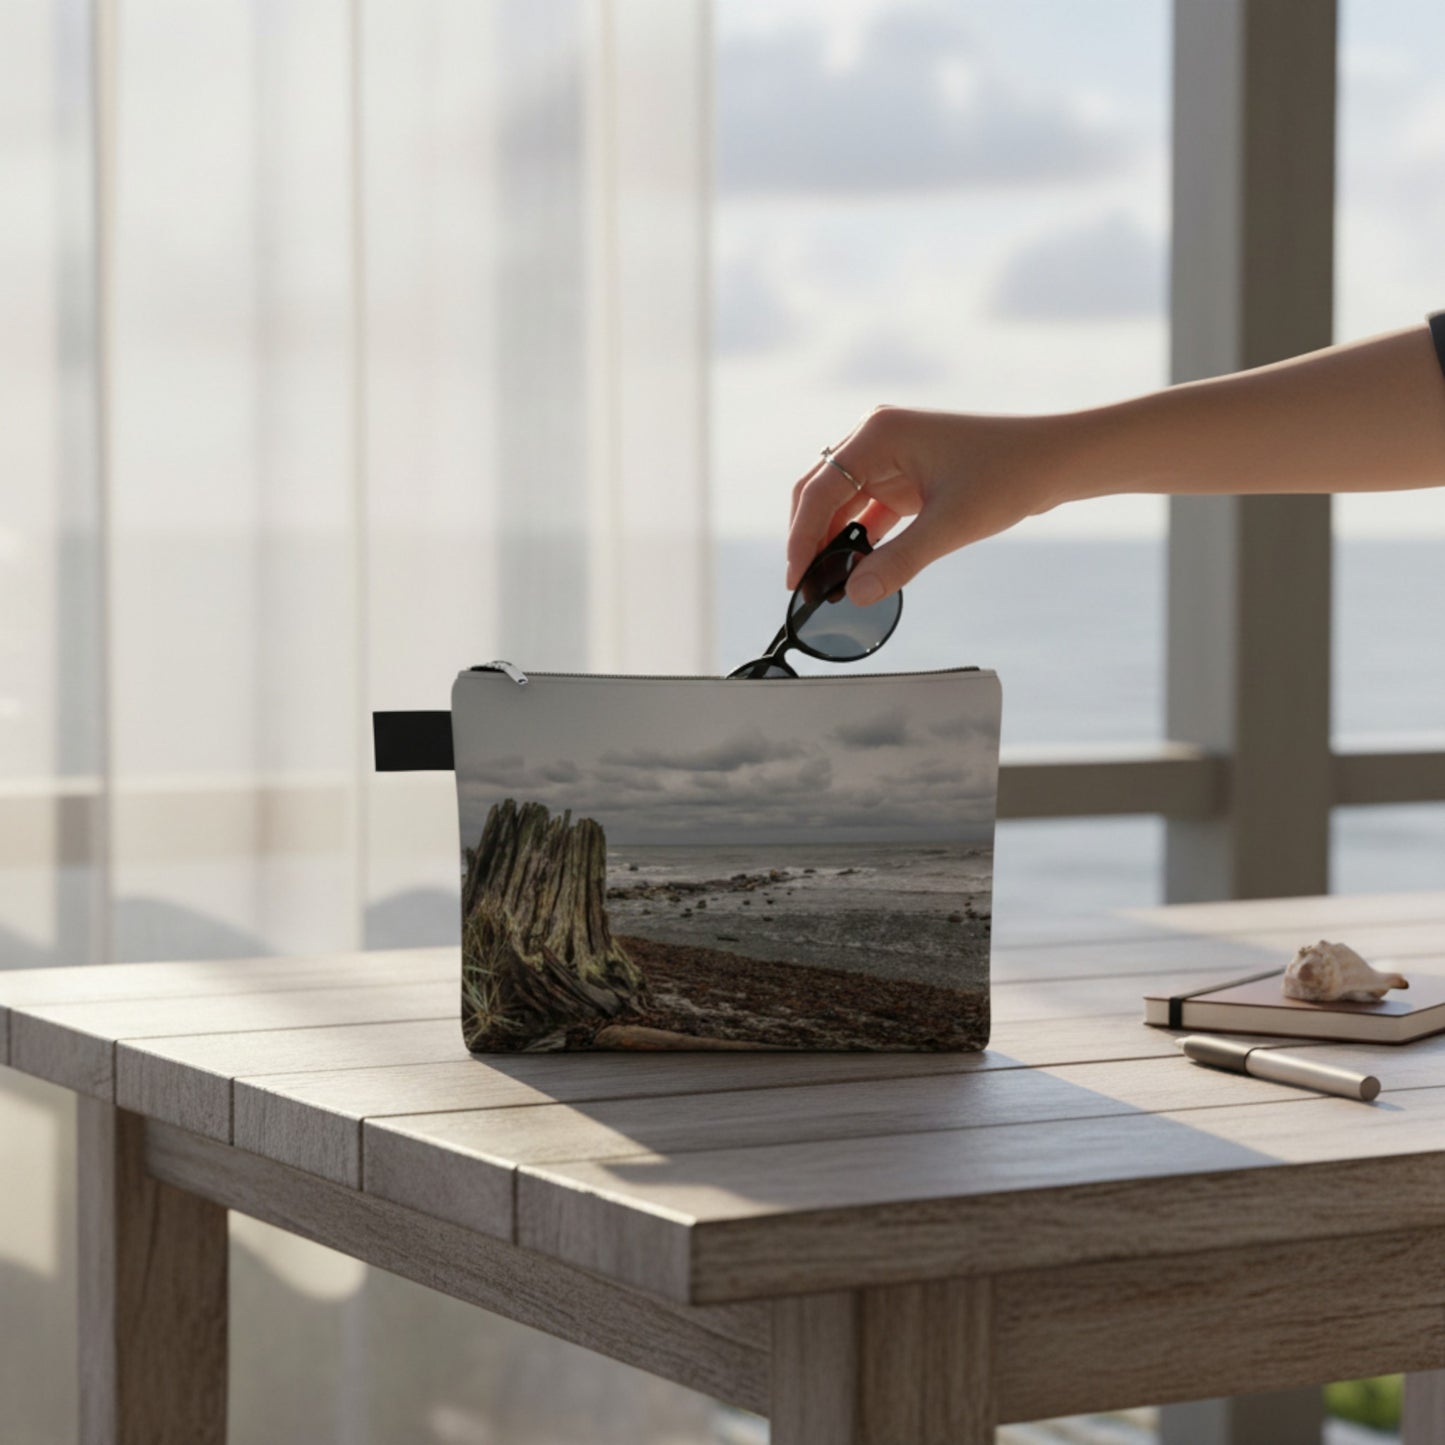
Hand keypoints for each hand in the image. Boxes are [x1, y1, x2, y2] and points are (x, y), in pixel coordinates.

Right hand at [787, 406, 1071, 601]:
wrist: (1053, 460)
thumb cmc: (1009, 476)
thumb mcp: (952, 525)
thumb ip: (900, 562)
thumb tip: (854, 595)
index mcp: (878, 433)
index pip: (820, 489)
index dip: (802, 538)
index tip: (795, 580)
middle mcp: (875, 438)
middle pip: (820, 493)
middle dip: (809, 540)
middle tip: (803, 588)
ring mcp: (888, 457)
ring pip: (840, 504)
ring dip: (832, 542)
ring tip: (824, 586)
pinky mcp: (903, 477)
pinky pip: (866, 510)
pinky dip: (857, 540)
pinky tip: (853, 571)